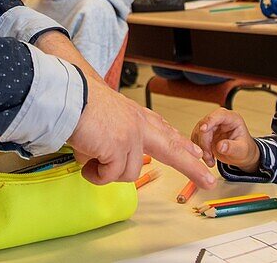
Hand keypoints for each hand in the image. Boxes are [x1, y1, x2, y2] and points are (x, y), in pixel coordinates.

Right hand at [34, 32, 215, 189]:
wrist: (68, 97)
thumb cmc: (78, 104)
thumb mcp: (105, 116)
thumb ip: (114, 137)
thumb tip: (105, 160)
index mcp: (134, 115)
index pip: (163, 129)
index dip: (179, 142)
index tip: (195, 151)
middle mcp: (138, 125)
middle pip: (171, 148)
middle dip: (191, 166)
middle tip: (209, 180)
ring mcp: (131, 137)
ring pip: (128, 173)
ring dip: (106, 172)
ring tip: (90, 159)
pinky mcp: (120, 149)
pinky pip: (110, 175)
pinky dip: (95, 174)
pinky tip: (86, 160)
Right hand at [191, 108, 259, 171]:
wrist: (240, 156)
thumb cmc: (244, 149)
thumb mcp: (241, 150)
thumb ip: (232, 147)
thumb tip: (221, 146)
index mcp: (232, 119)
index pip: (219, 115)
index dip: (210, 121)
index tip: (203, 129)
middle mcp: (220, 120)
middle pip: (205, 125)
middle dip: (204, 142)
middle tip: (208, 156)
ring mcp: (211, 126)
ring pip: (198, 133)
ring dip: (201, 148)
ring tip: (210, 160)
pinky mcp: (205, 134)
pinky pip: (196, 140)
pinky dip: (199, 150)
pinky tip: (208, 158)